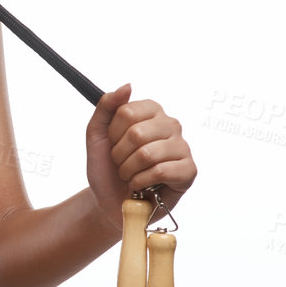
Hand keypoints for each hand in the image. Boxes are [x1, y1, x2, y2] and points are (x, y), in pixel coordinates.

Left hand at [86, 84, 196, 233]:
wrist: (110, 200)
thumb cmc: (106, 167)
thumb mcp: (96, 134)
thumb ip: (106, 107)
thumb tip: (128, 86)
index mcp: (151, 111)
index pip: (126, 112)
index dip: (112, 134)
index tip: (113, 144)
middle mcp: (170, 125)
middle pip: (136, 133)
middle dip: (119, 155)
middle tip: (122, 163)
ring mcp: (182, 147)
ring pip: (147, 154)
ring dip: (129, 171)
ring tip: (131, 175)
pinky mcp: (189, 170)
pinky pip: (161, 171)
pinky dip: (142, 182)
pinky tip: (142, 185)